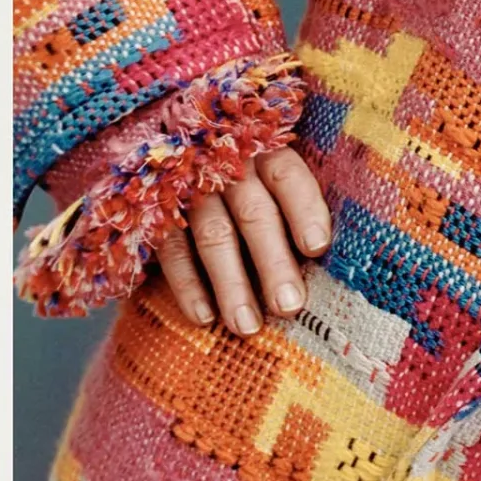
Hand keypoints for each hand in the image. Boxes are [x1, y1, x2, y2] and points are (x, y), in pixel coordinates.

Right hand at [153, 147, 330, 334]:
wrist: (172, 155)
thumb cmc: (245, 179)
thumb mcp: (270, 175)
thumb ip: (295, 204)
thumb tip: (324, 256)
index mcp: (263, 153)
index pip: (288, 177)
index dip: (304, 210)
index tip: (317, 247)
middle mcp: (227, 167)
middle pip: (255, 214)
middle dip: (273, 262)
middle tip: (289, 306)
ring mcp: (189, 190)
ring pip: (215, 237)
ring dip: (232, 284)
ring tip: (247, 326)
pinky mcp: (156, 214)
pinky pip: (172, 251)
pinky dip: (187, 286)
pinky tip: (204, 318)